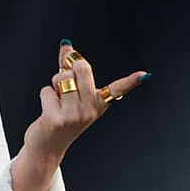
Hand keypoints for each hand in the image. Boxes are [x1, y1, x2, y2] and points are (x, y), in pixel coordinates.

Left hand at [23, 41, 148, 162]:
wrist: (48, 144)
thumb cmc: (60, 114)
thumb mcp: (70, 91)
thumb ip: (69, 67)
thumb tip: (67, 45)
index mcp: (98, 102)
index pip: (117, 89)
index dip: (130, 81)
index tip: (143, 75)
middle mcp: (91, 110)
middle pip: (82, 68)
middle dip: (69, 67)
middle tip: (65, 81)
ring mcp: (75, 116)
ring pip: (61, 78)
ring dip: (54, 84)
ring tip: (57, 99)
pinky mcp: (57, 120)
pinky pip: (47, 91)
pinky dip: (45, 95)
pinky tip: (49, 110)